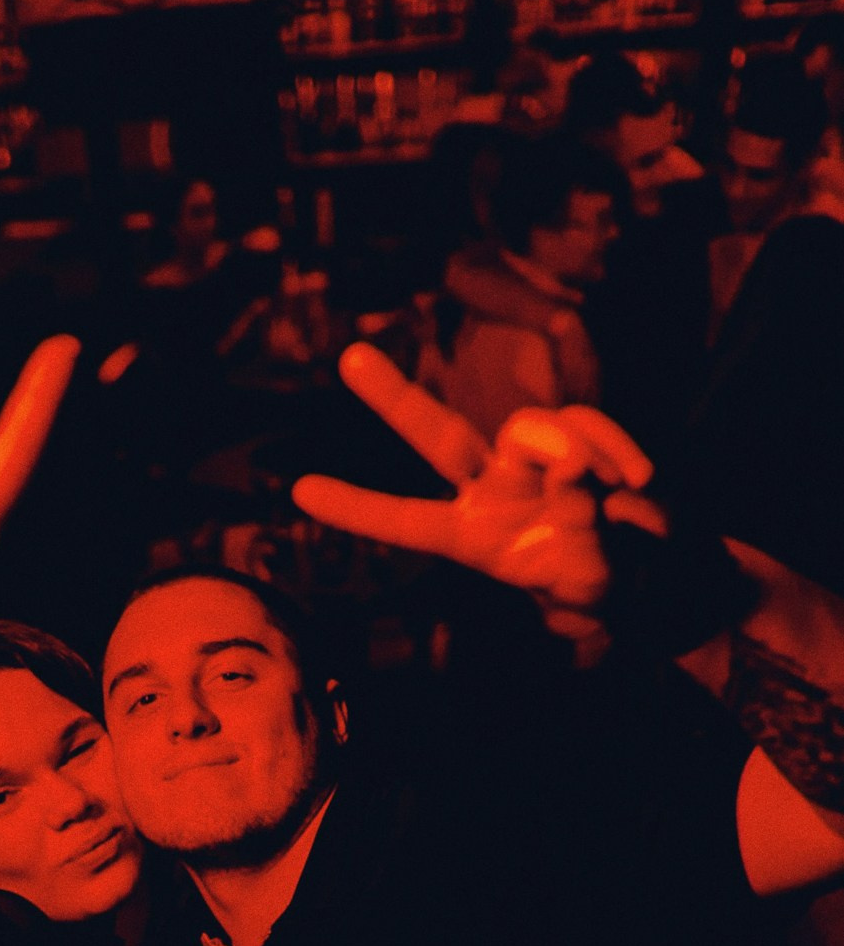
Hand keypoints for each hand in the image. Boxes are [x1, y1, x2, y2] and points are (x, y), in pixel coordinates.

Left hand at [293, 345, 663, 637]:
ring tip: (594, 485)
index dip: (359, 508)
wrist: (645, 573)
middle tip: (349, 358)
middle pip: (438, 436)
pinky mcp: (580, 446)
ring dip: (559, 449)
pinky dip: (613, 447)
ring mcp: (531, 464)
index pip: (408, 521)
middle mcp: (491, 490)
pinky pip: (587, 426)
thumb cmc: (593, 583)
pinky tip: (634, 481)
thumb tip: (576, 463)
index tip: (299, 490)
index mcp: (471, 536)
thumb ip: (576, 533)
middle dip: (394, 398)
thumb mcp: (580, 587)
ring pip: (525, 428)